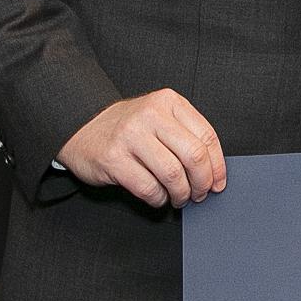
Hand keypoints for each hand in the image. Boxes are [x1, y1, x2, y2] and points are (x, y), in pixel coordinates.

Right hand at [56, 89, 225, 208]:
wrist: (82, 125)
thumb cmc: (128, 127)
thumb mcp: (160, 117)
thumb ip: (185, 135)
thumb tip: (213, 171)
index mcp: (169, 102)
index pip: (207, 136)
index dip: (217, 166)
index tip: (218, 182)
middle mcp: (151, 115)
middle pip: (193, 156)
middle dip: (202, 182)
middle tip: (200, 194)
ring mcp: (130, 136)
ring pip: (172, 174)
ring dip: (181, 193)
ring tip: (179, 197)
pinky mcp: (113, 158)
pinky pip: (148, 187)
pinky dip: (159, 198)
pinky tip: (158, 197)